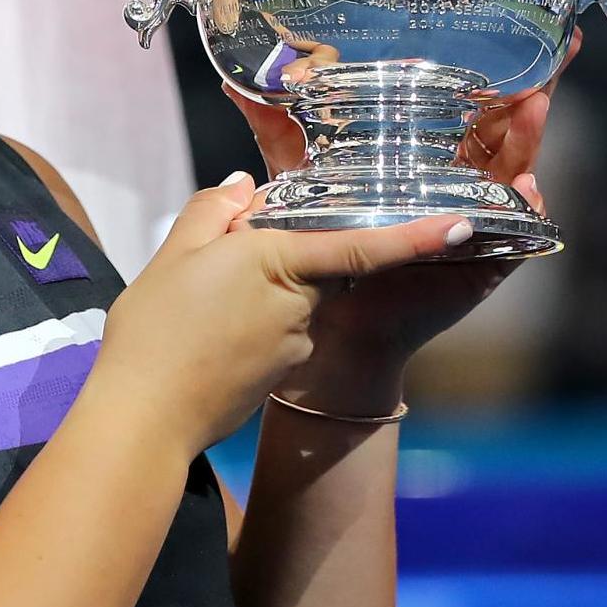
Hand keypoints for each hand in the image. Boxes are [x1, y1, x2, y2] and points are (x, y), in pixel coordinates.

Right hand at [95, 176, 473, 458]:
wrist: (145, 420)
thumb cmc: (157, 333)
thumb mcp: (174, 254)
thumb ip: (212, 211)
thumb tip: (242, 186)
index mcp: (282, 262)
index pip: (363, 245)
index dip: (417, 235)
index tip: (461, 225)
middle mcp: (301, 304)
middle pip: (312, 263)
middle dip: (280, 252)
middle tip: (216, 253)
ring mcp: (294, 343)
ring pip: (290, 298)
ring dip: (257, 291)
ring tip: (194, 302)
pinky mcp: (280, 373)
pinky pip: (274, 332)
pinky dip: (247, 325)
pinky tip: (203, 334)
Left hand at [220, 33, 578, 390]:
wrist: (325, 326)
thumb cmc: (315, 253)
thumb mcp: (298, 182)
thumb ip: (279, 135)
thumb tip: (237, 84)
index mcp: (422, 163)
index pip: (466, 109)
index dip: (490, 75)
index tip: (515, 33)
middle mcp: (455, 187)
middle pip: (502, 133)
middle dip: (529, 94)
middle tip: (551, 56)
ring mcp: (474, 223)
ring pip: (513, 173)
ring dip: (528, 139)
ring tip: (537, 104)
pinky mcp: (482, 262)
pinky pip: (516, 234)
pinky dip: (526, 210)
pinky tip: (529, 185)